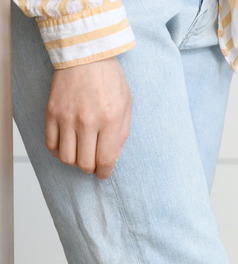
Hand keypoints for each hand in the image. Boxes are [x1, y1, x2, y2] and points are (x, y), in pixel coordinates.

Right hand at [46, 57, 131, 178]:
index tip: (104, 174)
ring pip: (66, 157)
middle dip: (91, 168)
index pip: (105, 159)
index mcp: (110, 120)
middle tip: (94, 163)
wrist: (85, 56)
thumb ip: (121, 134)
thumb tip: (112, 157)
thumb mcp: (127, 106)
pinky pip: (51, 144)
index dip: (104, 172)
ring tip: (81, 154)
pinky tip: (67, 146)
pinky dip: (58, 151)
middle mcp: (87, 121)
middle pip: (84, 163)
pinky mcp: (51, 113)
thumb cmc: (110, 79)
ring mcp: (67, 117)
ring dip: (74, 161)